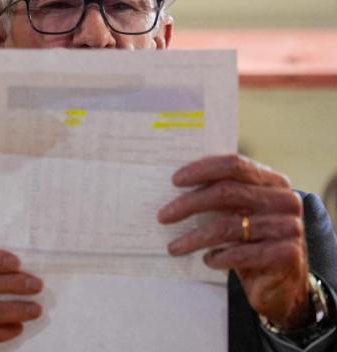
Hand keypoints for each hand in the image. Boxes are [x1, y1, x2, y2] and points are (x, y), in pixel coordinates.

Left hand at [158, 155, 309, 328]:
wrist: (283, 285)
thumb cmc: (252, 241)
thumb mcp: (240, 214)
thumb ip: (221, 195)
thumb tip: (175, 184)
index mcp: (274, 182)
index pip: (235, 165)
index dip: (202, 170)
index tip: (174, 181)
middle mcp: (285, 200)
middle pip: (226, 192)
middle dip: (189, 204)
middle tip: (162, 216)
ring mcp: (289, 227)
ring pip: (227, 226)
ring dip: (194, 238)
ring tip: (173, 248)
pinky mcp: (287, 254)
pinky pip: (240, 253)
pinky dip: (217, 257)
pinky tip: (207, 260)